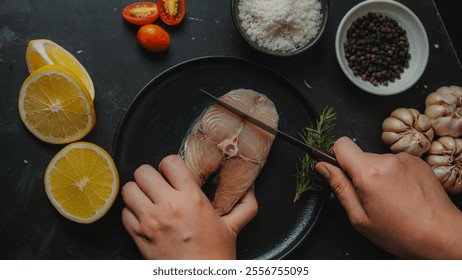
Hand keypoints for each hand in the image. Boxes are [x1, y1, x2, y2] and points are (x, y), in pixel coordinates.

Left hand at [121, 155, 257, 258]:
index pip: (170, 162)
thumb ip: (245, 204)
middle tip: (157, 183)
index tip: (173, 172)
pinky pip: (123, 213)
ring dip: (137, 192)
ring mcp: (150, 221)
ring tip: (147, 197)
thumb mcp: (233, 227)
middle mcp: (168, 206)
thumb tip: (250, 186)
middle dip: (150, 175)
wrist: (199, 278)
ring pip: (128, 189)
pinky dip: (131, 212)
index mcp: (191, 199)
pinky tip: (143, 216)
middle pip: (143, 171)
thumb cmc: (214, 255)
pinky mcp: (138, 236)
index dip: (170, 164)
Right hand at [316, 137, 461, 258]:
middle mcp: (387, 160)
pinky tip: (401, 193)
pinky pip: (394, 162)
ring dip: (378, 174)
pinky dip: (393, 174)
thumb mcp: (359, 217)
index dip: (335, 156)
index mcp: (369, 173)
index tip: (339, 170)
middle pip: (360, 155)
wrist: (441, 235)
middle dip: (359, 172)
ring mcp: (405, 159)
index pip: (341, 144)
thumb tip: (323, 166)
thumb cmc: (401, 233)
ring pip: (377, 160)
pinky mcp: (417, 161)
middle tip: (369, 197)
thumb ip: (339, 187)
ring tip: (389, 198)